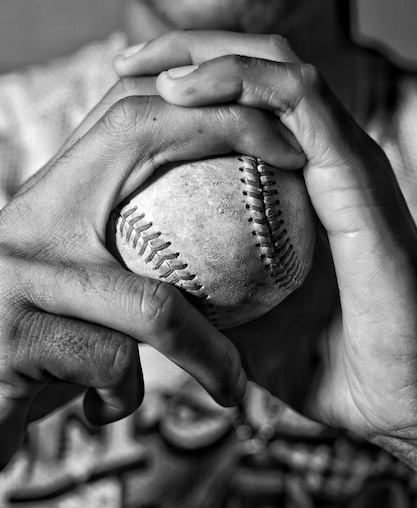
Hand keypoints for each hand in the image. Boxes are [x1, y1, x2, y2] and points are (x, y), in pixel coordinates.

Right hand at [0, 76, 306, 467]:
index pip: (126, 113)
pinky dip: (127, 397)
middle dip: (231, 129)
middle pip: (134, 132)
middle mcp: (24, 220)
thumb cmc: (29, 360)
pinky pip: (114, 362)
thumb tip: (206, 250)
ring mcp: (14, 275)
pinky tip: (100, 409)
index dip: (203, 98)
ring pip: (151, 300)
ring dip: (206, 352)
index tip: (271, 125)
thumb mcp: (72, 299)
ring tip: (228, 384)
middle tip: (299, 163)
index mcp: (45, 202)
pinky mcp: (12, 337)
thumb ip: (121, 264)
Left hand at [115, 31, 416, 464]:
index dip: (186, 86)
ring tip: (152, 71)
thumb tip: (142, 286)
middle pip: (256, 70)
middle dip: (187, 50)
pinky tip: (188, 93)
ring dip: (208, 55)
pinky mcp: (358, 170)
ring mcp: (344, 162)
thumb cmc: (315, 365)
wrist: (384, 394)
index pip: (243, 109)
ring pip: (278, 68)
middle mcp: (325, 163)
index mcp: (300, 188)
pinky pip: (301, 100)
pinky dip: (243, 84)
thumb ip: (198, 297)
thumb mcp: (235, 324)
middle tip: (127, 61)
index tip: (124, 93)